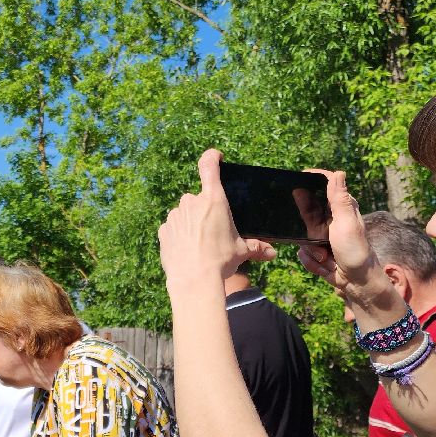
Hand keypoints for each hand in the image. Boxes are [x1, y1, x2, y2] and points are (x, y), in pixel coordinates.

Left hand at [159, 149, 276, 288]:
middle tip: (213, 231)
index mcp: (214, 200)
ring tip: (201, 245)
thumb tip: (272, 254)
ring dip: (191, 223)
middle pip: (199, 199)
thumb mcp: (241, 251)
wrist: (193, 280)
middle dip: (205, 211)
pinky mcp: (164, 230)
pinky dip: (179, 235)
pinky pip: (173, 227)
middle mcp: (192, 203)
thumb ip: (256, 247)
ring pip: (185, 214)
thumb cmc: (220, 262)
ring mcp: (175, 216)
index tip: (216, 156)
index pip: (209, 166)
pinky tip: (187, 250)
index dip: (212, 157)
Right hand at [295, 169, 382, 305]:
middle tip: (320, 241)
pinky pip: (303, 252)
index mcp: (341, 207)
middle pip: (305, 211)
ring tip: (325, 257)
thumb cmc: (355, 251)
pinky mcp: (317, 250)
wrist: (356, 283)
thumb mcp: (346, 223)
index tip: (295, 182)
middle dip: (308, 231)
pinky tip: (324, 266)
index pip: (325, 184)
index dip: (311, 180)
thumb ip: (340, 199)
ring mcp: (323, 235)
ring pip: (301, 235)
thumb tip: (339, 172)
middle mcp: (331, 218)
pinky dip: (312, 262)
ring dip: (311, 250)